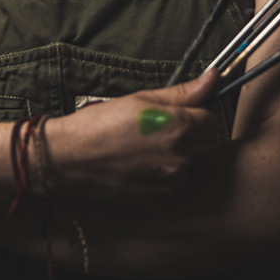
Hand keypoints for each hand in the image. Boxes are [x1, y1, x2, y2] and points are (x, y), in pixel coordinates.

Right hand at [48, 69, 221, 208]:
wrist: (66, 161)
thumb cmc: (99, 125)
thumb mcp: (140, 100)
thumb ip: (183, 92)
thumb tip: (213, 76)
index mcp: (180, 128)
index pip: (210, 120)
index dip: (191, 116)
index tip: (169, 117)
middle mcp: (182, 159)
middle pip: (198, 144)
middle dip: (181, 138)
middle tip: (147, 135)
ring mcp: (172, 184)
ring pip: (185, 166)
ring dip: (170, 159)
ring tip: (136, 153)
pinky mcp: (161, 202)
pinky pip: (171, 186)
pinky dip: (159, 179)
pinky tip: (134, 170)